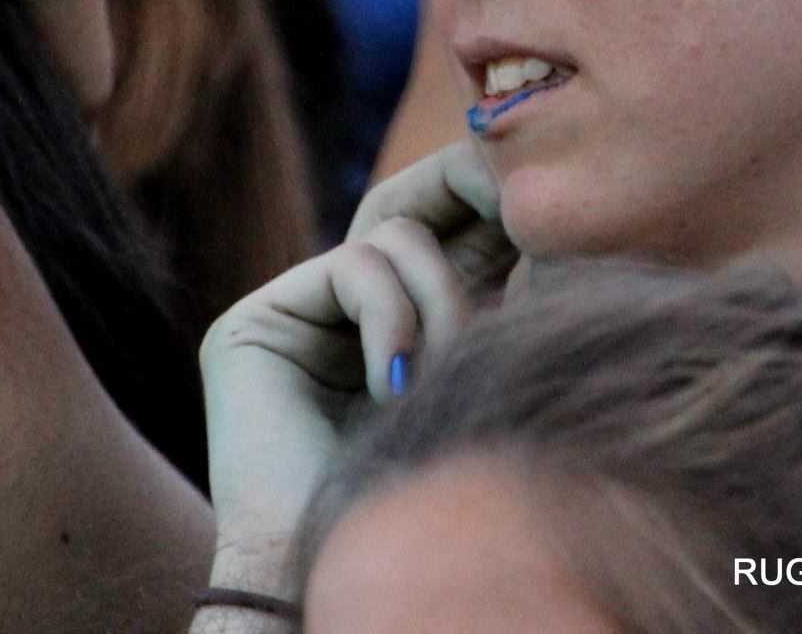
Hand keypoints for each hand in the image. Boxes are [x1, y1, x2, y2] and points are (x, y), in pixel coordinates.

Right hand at [197, 146, 511, 583]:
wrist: (344, 573)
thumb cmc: (435, 496)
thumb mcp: (482, 381)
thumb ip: (495, 310)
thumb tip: (547, 229)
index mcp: (390, 331)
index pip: (452, 247)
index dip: (498, 237)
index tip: (543, 253)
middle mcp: (333, 318)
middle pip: (424, 228)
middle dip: (475, 259)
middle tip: (498, 312)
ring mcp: (288, 318)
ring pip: (397, 239)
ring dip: (439, 305)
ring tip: (436, 380)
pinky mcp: (253, 326)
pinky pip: (356, 265)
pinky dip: (392, 322)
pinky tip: (391, 387)